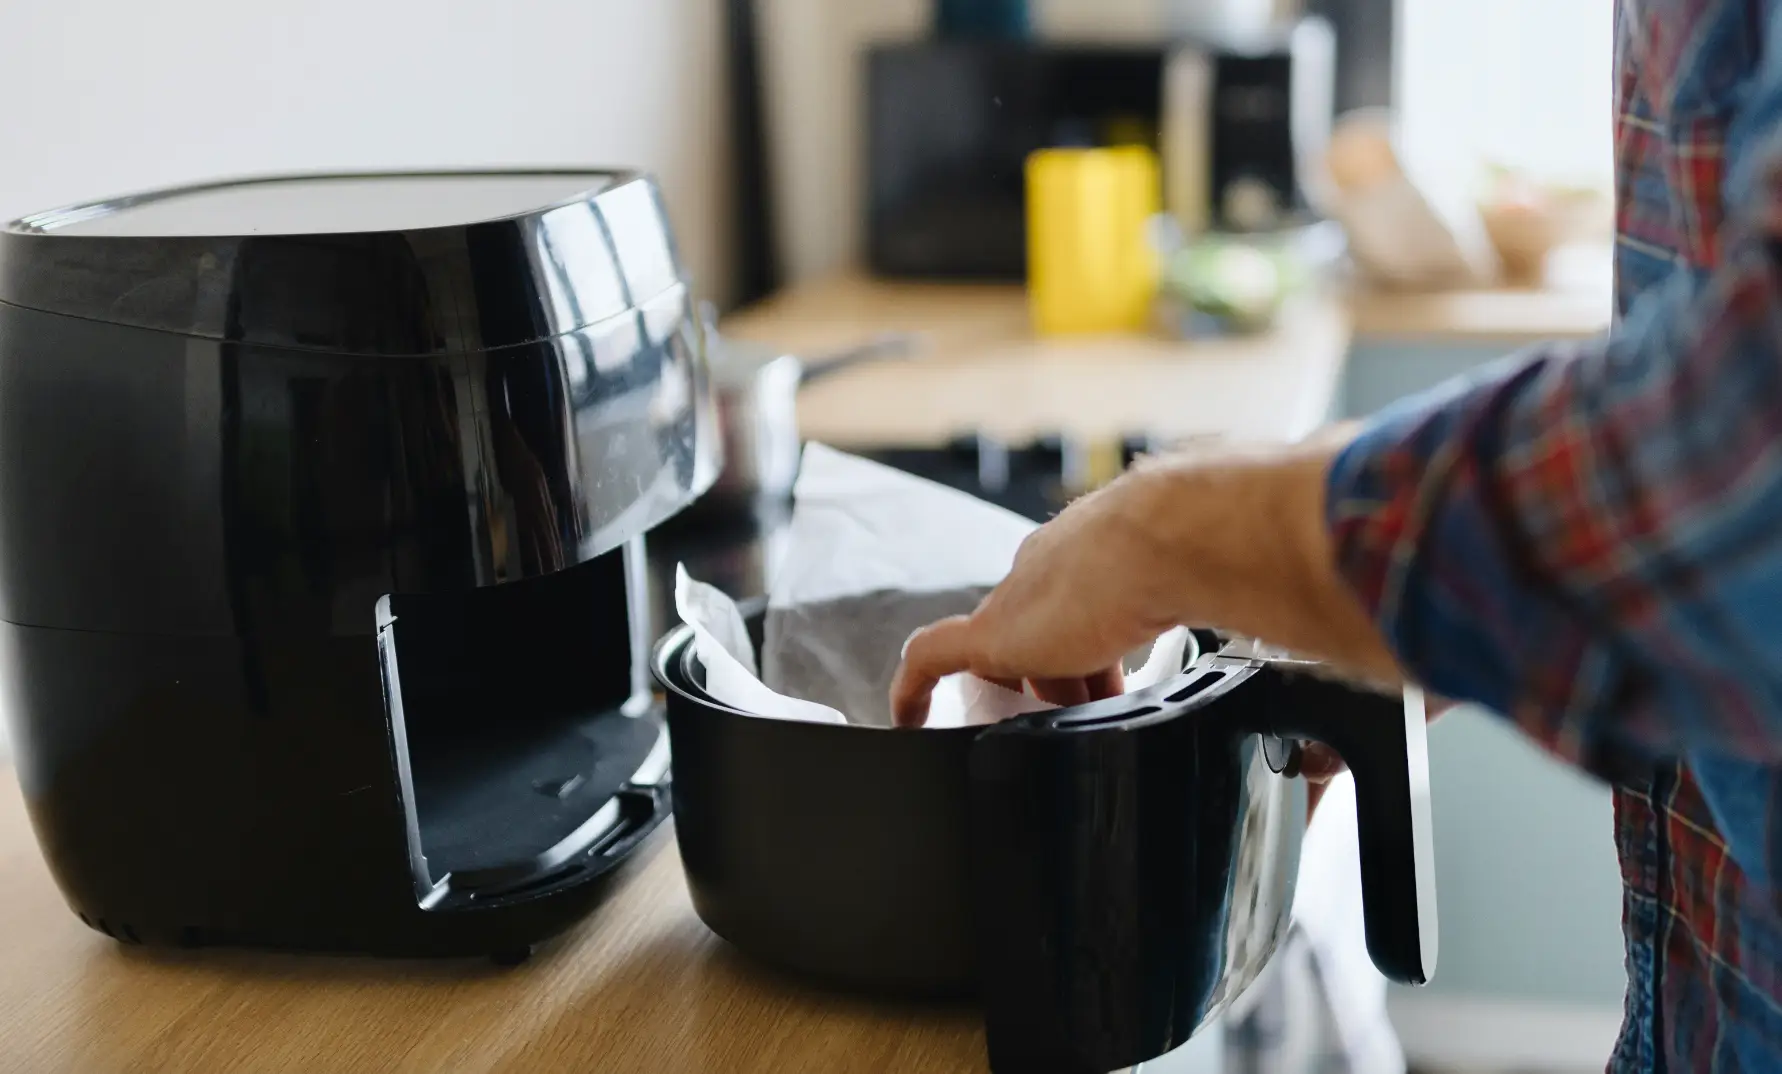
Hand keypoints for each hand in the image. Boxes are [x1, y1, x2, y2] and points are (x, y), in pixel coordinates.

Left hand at [890, 431, 1404, 727]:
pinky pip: (934, 660)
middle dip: (1070, 666)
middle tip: (1095, 706)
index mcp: (1124, 542)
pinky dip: (917, 688)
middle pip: (1051, 622)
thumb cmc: (1249, 547)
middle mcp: (1067, 559)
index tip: (1128, 675)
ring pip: (1006, 647)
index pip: (1101, 591)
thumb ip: (1302, 630)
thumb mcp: (1273, 595)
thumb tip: (1375, 691)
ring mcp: (1027, 594)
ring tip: (1034, 725)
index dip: (1111, 637)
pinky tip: (908, 718)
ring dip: (1020, 685)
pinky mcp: (997, 629)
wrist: (1205, 526)